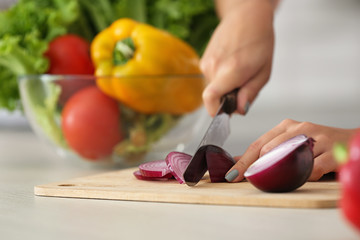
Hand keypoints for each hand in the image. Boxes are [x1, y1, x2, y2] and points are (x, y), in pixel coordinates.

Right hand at [200, 0, 275, 115]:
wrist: (246, 17)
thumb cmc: (259, 41)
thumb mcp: (264, 72)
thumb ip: (250, 94)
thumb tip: (238, 110)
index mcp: (231, 71)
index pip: (210, 98)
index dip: (216, 112)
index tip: (224, 114)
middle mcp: (214, 68)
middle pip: (216, 97)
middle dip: (229, 98)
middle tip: (244, 84)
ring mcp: (206, 63)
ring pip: (214, 88)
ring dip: (226, 87)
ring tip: (239, 70)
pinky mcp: (203, 61)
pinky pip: (211, 79)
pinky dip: (221, 78)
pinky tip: (231, 64)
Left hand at [225, 119, 357, 181]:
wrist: (351, 141)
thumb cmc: (317, 144)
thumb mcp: (290, 142)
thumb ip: (267, 150)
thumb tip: (240, 161)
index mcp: (286, 126)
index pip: (258, 145)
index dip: (243, 162)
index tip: (231, 175)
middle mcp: (299, 129)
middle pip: (268, 150)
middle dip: (255, 168)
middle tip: (248, 180)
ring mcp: (316, 138)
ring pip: (288, 157)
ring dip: (278, 171)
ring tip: (275, 179)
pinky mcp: (332, 151)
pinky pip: (312, 168)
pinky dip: (305, 175)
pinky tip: (305, 176)